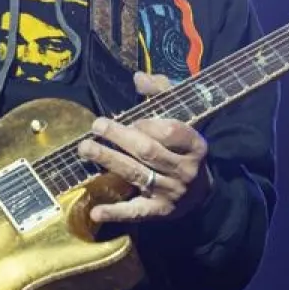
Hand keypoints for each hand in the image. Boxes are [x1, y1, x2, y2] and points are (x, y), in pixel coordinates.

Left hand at [79, 71, 212, 223]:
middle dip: (119, 137)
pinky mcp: (159, 212)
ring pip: (137, 174)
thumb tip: (138, 77)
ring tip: (85, 148)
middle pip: (148, 151)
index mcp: (195, 145)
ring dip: (108, 160)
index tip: (131, 119)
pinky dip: (115, 212)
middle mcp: (185, 170)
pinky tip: (95, 211)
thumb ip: (162, 94)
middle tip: (96, 126)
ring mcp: (172, 192)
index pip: (172, 131)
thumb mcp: (183, 117)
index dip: (149, 124)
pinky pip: (136, 211)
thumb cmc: (185, 148)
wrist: (203, 192)